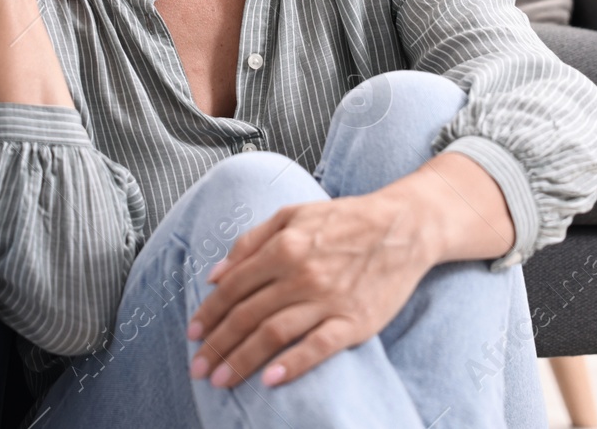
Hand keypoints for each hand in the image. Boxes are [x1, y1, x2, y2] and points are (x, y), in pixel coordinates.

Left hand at [187, 188, 435, 389]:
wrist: (404, 227)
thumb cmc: (344, 220)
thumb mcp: (292, 215)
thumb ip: (250, 241)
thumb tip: (216, 274)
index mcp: (283, 247)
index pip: (234, 287)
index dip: (209, 312)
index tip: (192, 333)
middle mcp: (301, 274)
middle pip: (248, 315)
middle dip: (218, 344)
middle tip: (198, 368)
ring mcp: (328, 300)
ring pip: (274, 334)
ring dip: (243, 359)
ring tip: (221, 379)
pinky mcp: (354, 322)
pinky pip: (318, 347)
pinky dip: (293, 365)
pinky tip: (270, 380)